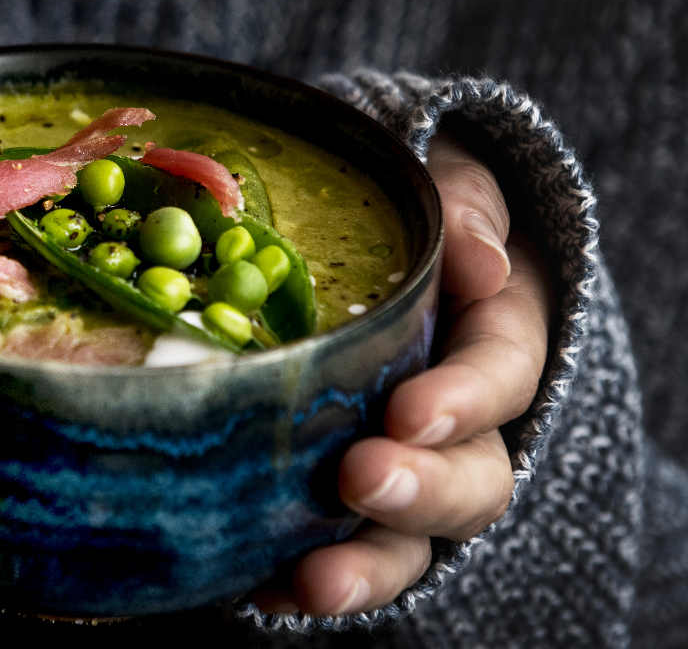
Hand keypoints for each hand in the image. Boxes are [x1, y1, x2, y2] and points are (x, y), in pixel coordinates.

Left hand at [250, 131, 554, 615]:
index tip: (409, 413)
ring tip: (313, 578)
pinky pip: (341, 547)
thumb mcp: (442, 176)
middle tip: (363, 480)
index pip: (502, 372)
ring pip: (411, 536)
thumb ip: (464, 206)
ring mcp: (405, 460)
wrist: (355, 232)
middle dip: (422, 488)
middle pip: (471, 476)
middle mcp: (459, 413)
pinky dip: (303, 576)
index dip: (465, 400)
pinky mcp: (345, 494)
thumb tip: (482, 264)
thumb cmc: (402, 198)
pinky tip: (260, 585)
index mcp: (494, 330)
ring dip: (367, 562)